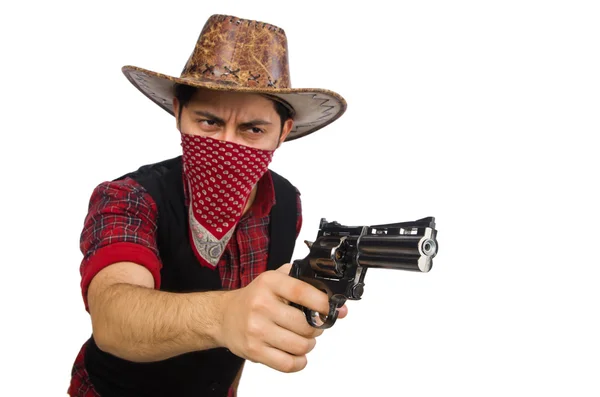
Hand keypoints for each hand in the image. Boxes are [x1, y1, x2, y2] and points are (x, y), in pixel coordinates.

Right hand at [217, 263, 347, 372]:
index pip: (302, 291)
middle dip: (317, 328)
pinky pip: (288, 363)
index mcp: (269, 283)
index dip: (322, 302)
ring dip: (308, 345)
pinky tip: (296, 354)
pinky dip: (299, 362)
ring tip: (303, 339)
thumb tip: (332, 298)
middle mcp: (261, 305)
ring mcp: (257, 329)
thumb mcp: (273, 280)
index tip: (334, 309)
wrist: (224, 316)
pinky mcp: (254, 351)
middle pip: (305, 324)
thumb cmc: (255, 299)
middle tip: (313, 326)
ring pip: (300, 345)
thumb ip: (300, 281)